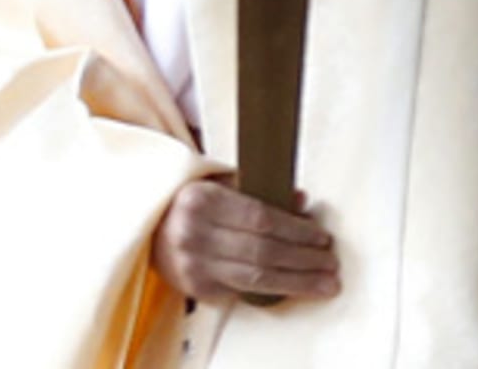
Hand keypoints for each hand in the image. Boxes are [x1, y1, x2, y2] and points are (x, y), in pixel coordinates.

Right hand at [150, 173, 339, 303]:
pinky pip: (243, 291)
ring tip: (325, 282)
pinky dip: (273, 290)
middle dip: (303, 258)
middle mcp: (194, 232)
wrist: (146, 228)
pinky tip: (295, 287)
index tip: (321, 236)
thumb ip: (257, 190)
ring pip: (256, 277)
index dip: (296, 230)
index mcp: (202, 199)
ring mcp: (194, 263)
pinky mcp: (196, 287)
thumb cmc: (189, 204)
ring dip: (297, 281)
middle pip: (262, 250)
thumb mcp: (216, 185)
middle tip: (331, 262)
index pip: (260, 218)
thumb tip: (302, 201)